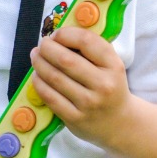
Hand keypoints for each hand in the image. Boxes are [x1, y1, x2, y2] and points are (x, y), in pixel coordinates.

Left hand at [30, 26, 131, 148]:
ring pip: (55, 78)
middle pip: (66, 60)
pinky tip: (37, 76)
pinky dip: (39, 83)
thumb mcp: (110, 65)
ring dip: (39, 64)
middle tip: (41, 45)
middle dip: (47, 48)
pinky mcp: (75, 119)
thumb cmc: (110, 87)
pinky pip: (50, 97)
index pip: (86, 41)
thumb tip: (57, 36)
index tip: (56, 35)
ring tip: (36, 57)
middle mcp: (103, 85)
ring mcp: (89, 104)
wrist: (120, 123)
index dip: (65, 34)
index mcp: (114, 66)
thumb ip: (90, 50)